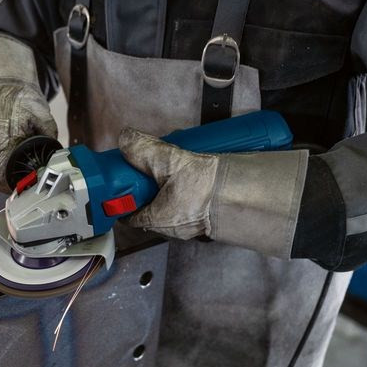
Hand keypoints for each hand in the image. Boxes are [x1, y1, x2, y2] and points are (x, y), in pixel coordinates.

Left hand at [118, 127, 308, 257]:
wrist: (247, 195)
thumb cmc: (209, 188)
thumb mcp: (169, 162)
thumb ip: (145, 150)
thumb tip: (125, 140)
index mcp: (157, 219)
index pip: (128, 213)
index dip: (121, 198)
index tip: (119, 183)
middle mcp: (172, 227)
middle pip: (149, 207)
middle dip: (146, 188)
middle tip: (146, 168)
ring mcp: (190, 224)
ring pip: (169, 204)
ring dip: (167, 186)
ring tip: (170, 165)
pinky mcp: (207, 216)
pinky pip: (188, 203)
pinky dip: (185, 188)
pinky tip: (190, 171)